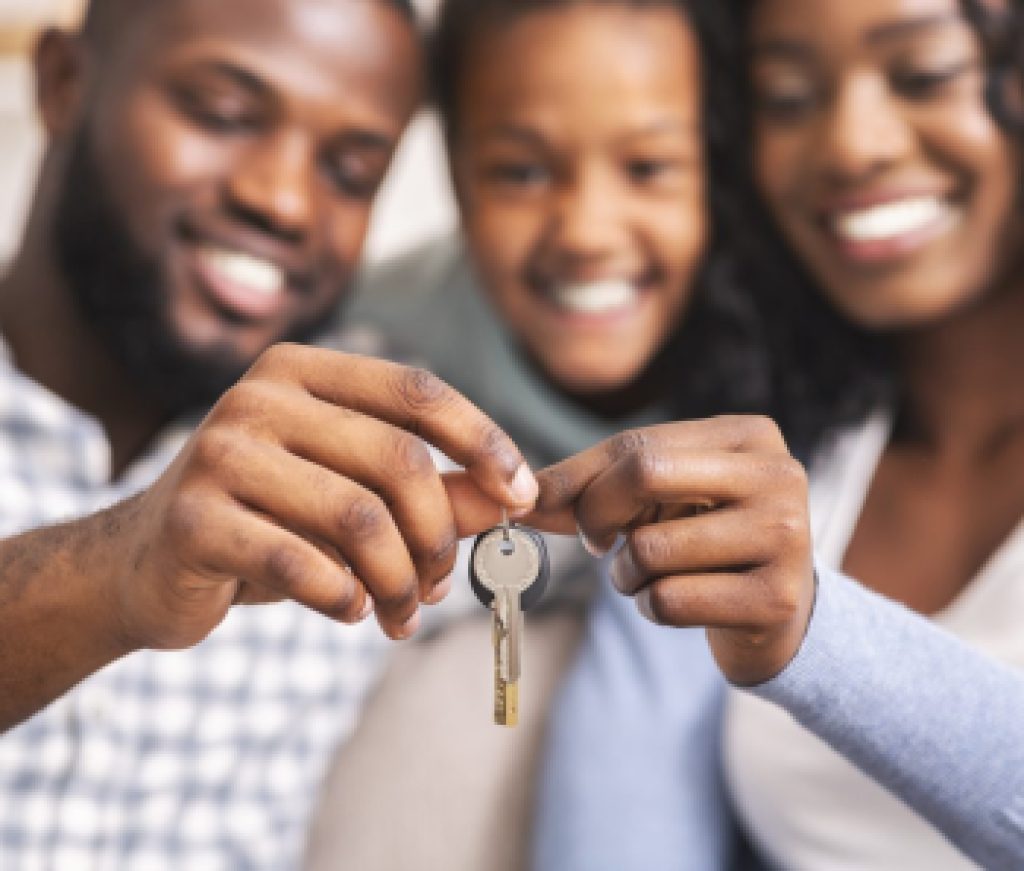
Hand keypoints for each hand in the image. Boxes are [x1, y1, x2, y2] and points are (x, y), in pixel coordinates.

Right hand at [111, 344, 536, 649]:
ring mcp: (220, 453)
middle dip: (437, 537)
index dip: (483, 442)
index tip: (523, 497)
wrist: (148, 562)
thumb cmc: (269, 521)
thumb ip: (430, 491)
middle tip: (440, 587)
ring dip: (398, 581)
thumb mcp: (350, 493)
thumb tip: (513, 500)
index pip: (417, 392)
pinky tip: (350, 612)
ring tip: (402, 614)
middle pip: (396, 462)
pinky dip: (344, 598)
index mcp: (304, 371)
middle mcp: (258, 397)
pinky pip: (302, 565)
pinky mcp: (193, 519)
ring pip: (357, 519)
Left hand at [529, 416, 814, 685]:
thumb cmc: (706, 542)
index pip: (637, 445)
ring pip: (650, 549)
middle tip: (596, 543)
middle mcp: (778, 475)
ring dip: (626, 574)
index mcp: (748, 435)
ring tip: (650, 577)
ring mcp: (785, 537)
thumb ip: (595, 486)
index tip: (549, 509)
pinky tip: (679, 604)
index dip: (579, 480)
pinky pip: (669, 601)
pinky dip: (651, 608)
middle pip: (645, 474)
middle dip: (596, 515)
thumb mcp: (661, 498)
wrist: (779, 616)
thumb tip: (526, 497)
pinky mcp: (776, 599)